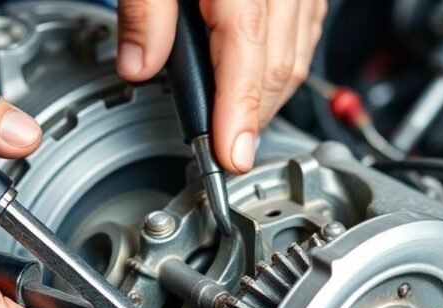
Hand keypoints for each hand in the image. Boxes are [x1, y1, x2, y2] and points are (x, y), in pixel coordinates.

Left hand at [115, 0, 326, 172]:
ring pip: (297, 60)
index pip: (248, 61)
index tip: (229, 158)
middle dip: (250, 119)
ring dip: (266, 97)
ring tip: (230, 120)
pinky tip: (254, 78)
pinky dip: (281, 67)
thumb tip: (138, 65)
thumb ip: (145, 11)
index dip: (238, 117)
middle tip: (220, 150)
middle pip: (278, 70)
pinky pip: (304, 38)